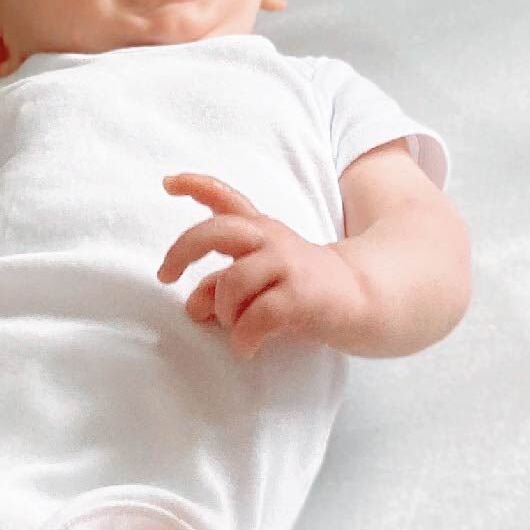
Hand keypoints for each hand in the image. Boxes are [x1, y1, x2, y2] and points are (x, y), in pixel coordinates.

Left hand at [158, 173, 368, 360]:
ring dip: (224, 312)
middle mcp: (271, 239)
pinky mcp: (299, 294)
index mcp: (262, 230)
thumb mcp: (261, 280)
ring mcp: (286, 264)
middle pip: (217, 231)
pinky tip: (247, 348)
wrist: (362, 298)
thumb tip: (191, 306)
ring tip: (235, 327)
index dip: (196, 186)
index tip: (168, 182)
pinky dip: (243, 339)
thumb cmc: (303, 289)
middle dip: (184, 250)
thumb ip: (224, 285)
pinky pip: (253, 319)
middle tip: (166, 274)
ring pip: (231, 283)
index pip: (227, 199)